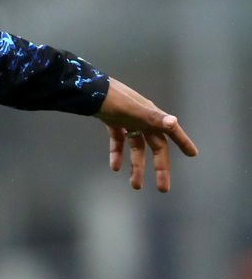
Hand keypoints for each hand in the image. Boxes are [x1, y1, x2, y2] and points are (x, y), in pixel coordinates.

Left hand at [94, 77, 197, 191]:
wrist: (86, 90)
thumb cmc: (112, 98)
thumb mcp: (132, 110)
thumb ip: (152, 118)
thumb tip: (173, 123)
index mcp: (151, 116)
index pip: (171, 132)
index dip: (183, 142)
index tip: (193, 154)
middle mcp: (142, 119)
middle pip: (155, 147)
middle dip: (160, 167)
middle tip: (163, 188)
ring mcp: (128, 120)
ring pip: (137, 147)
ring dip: (137, 166)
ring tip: (135, 185)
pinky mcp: (113, 122)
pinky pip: (119, 141)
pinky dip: (117, 153)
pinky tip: (115, 167)